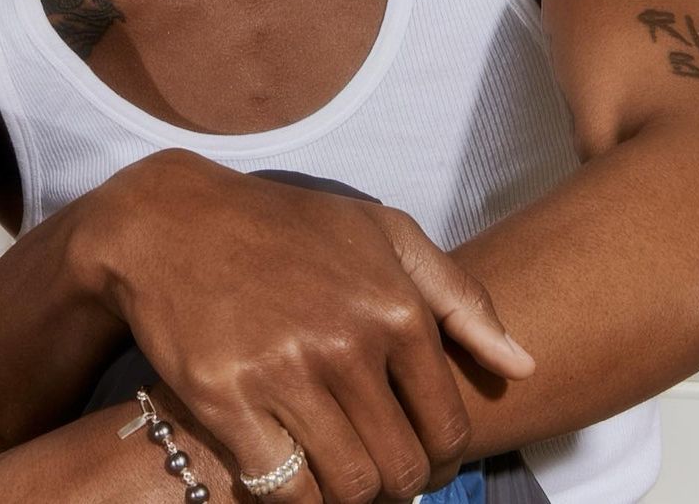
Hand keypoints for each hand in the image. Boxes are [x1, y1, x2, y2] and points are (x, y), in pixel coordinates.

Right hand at [86, 151, 533, 501]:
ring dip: (345, 492)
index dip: (438, 456)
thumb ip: (460, 299)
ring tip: (333, 465)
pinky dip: (291, 492)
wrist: (175, 221)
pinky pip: (282, 489)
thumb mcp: (383, 234)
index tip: (414, 451)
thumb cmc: (290, 228)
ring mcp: (283, 373)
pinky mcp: (225, 399)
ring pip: (347, 489)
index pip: (446, 430)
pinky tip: (285, 462)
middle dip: (394, 482)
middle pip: (400, 472)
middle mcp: (346, 343)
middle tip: (373, 465)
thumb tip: (522, 366)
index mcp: (395, 307)